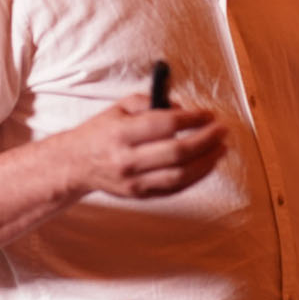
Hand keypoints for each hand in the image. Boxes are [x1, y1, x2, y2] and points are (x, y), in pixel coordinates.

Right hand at [66, 94, 226, 198]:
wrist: (77, 164)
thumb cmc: (101, 132)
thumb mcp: (119, 108)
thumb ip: (149, 103)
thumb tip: (181, 109)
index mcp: (121, 133)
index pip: (165, 125)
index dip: (192, 119)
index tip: (208, 114)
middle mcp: (128, 160)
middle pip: (177, 152)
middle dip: (206, 140)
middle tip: (222, 130)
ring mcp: (135, 182)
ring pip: (180, 176)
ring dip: (207, 161)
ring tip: (222, 148)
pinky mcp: (140, 196)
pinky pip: (175, 189)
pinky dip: (196, 177)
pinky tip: (208, 164)